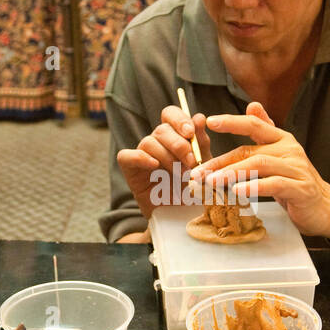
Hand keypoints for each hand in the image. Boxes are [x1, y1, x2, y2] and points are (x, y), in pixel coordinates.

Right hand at [116, 104, 211, 219]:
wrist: (181, 216)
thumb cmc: (193, 189)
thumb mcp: (203, 166)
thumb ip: (201, 143)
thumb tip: (199, 117)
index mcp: (175, 136)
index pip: (170, 114)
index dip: (179, 119)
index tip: (190, 133)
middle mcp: (157, 142)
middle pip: (162, 129)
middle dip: (178, 145)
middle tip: (191, 162)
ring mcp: (142, 155)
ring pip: (149, 142)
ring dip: (167, 157)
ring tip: (181, 174)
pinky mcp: (130, 169)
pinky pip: (126, 155)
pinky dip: (140, 158)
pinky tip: (154, 166)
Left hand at [191, 102, 329, 239]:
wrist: (325, 208)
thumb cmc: (296, 182)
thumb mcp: (280, 155)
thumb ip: (265, 133)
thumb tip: (252, 106)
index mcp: (283, 139)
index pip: (254, 125)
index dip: (232, 122)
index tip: (210, 121)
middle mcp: (290, 150)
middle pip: (250, 150)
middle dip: (222, 161)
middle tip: (200, 171)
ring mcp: (297, 168)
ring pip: (260, 165)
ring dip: (233, 173)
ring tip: (213, 182)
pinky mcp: (300, 188)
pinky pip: (274, 184)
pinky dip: (255, 187)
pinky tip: (238, 191)